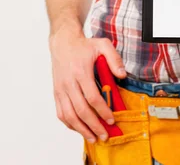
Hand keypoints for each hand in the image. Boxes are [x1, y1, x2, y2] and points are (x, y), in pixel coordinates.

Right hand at [49, 28, 125, 142]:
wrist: (63, 42)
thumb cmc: (83, 45)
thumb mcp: (103, 45)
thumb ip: (114, 59)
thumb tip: (122, 75)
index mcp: (81, 72)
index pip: (92, 97)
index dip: (102, 111)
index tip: (111, 120)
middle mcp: (69, 83)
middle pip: (81, 110)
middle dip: (93, 126)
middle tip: (104, 135)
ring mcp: (61, 89)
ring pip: (69, 115)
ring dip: (81, 129)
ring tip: (93, 137)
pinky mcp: (56, 93)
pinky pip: (61, 113)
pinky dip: (70, 124)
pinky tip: (79, 129)